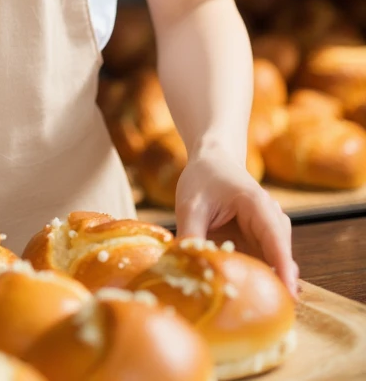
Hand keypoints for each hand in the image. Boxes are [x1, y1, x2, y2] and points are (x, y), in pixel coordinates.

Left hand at [175, 144, 298, 298]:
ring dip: (265, 280)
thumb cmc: (202, 178)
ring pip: (273, 263)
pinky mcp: (259, 242)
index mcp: (257, 204)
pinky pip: (262, 263)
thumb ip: (190, 234)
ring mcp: (267, 231)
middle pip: (279, 256)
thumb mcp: (190, 203)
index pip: (275, 238)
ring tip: (256, 306)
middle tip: (266, 312)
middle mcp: (270, 219)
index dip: (282, 267)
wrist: (212, 160)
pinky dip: (256, 276)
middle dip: (275, 281)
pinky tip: (247, 293)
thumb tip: (184, 267)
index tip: (288, 294)